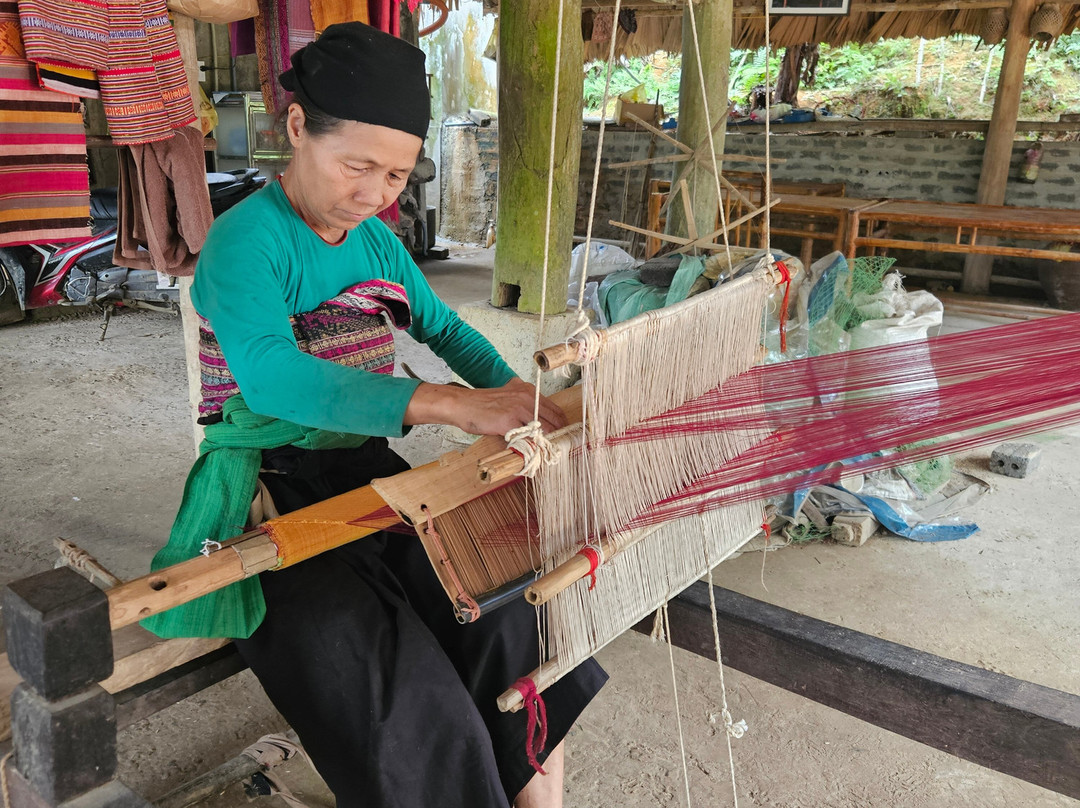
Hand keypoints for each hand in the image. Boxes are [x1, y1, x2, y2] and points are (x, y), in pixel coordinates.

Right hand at [404, 378, 567, 436]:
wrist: (463, 405)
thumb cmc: (484, 404)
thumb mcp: (509, 397)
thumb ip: (525, 406)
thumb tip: (540, 424)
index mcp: (529, 391)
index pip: (556, 410)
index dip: (562, 425)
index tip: (563, 435)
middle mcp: (527, 397)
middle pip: (555, 420)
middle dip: (558, 435)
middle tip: (557, 447)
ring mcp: (518, 409)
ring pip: (543, 430)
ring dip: (546, 442)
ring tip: (545, 452)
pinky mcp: (508, 422)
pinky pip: (526, 437)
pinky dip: (530, 446)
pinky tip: (529, 452)